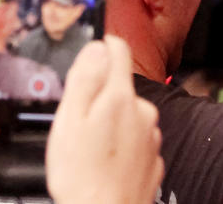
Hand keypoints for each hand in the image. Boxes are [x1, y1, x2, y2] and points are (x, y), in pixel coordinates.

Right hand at [46, 36, 162, 203]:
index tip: (87, 58)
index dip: (100, 47)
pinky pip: (134, 140)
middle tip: (76, 121)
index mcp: (120, 97)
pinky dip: (120, 145)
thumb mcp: (70, 120)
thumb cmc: (82, 175)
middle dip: (99, 96)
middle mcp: (143, 111)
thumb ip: (85, 79)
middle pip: (120, 85)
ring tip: (87, 147)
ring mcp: (151, 135)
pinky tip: (103, 160)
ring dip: (110, 122)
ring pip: (128, 115)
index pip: (118, 49)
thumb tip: (98, 47)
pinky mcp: (153, 157)